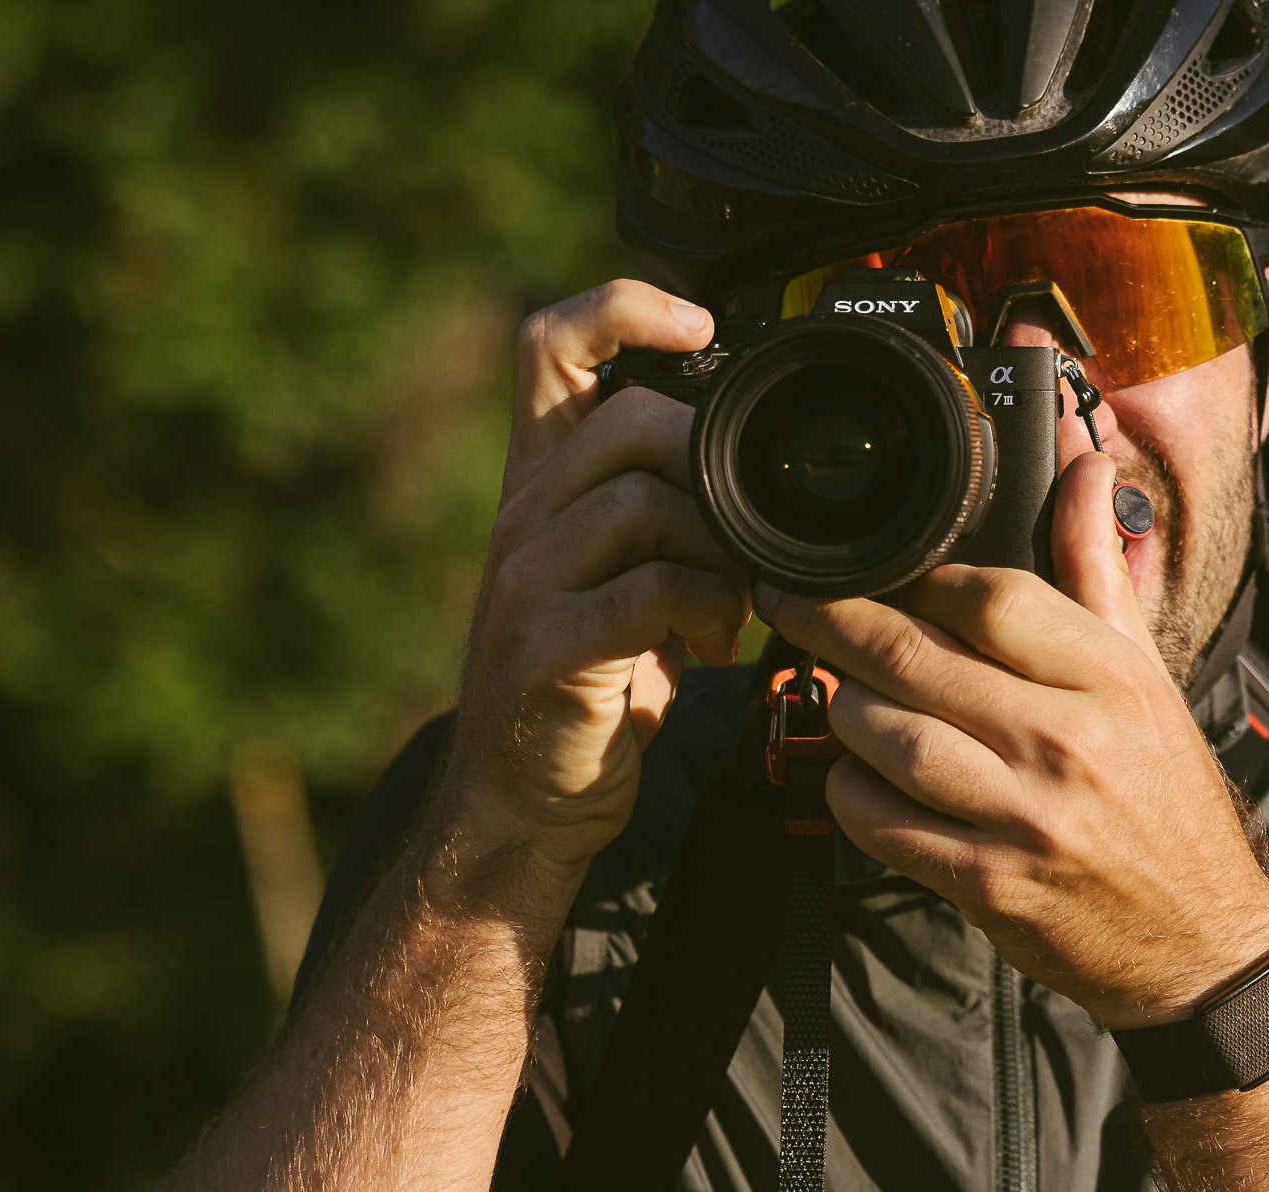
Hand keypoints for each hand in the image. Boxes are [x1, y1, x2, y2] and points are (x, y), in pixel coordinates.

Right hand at [430, 282, 750, 896]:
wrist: (519, 806)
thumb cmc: (585, 696)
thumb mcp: (615, 587)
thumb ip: (657, 520)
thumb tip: (748, 471)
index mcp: (538, 489)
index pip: (548, 347)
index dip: (622, 308)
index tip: (700, 327)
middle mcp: (522, 521)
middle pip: (628, 420)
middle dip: (713, 465)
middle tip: (745, 532)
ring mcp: (528, 582)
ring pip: (644, 501)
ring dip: (720, 548)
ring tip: (734, 602)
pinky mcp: (550, 648)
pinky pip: (647, 589)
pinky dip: (703, 609)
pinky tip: (711, 644)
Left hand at [758, 454, 1268, 1028]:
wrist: (1201, 943)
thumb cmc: (1163, 798)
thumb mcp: (1144, 677)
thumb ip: (1097, 569)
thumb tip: (1084, 462)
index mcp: (1108, 677)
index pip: (989, 595)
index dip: (916, 579)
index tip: (882, 574)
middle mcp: (1065, 741)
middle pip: (912, 658)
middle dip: (831, 623)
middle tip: (788, 605)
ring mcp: (1022, 816)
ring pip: (884, 736)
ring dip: (841, 710)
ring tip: (838, 696)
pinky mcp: (986, 883)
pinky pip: (879, 823)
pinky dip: (849, 792)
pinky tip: (856, 776)